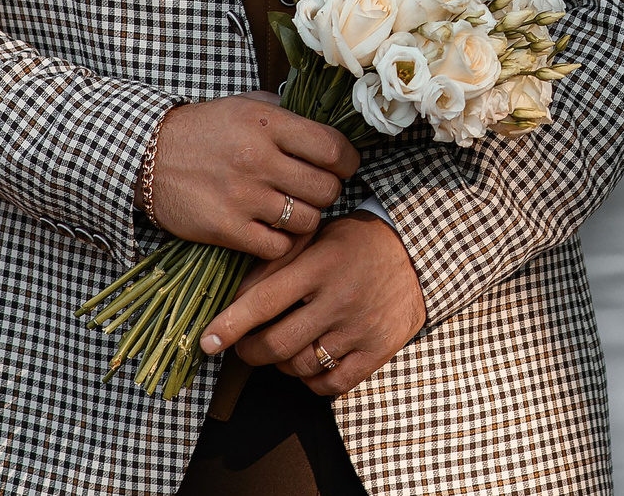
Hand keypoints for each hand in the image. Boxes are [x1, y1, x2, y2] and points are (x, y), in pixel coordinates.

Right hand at [146, 91, 359, 262]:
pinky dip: (282, 243)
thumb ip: (286, 114)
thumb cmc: (203, 129)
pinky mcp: (225, 228)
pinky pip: (277, 246)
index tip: (344, 165)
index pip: (332, 148)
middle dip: (330, 191)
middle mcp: (258, 160)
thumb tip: (327, 127)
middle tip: (316, 189)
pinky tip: (273, 230)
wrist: (146, 154)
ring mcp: (242, 197)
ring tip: (294, 209)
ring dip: (307, 218)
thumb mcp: (244, 104)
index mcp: (267, 124)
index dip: (348, 160)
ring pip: (307, 220)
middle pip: (326, 188)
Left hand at [198, 213, 426, 397]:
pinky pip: (331, 384)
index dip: (230, 324)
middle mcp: (339, 298)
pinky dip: (312, 381)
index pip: (264, 301)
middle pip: (278, 344)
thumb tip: (233, 299)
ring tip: (284, 347)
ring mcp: (360, 328)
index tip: (206, 342)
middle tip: (245, 345)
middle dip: (251, 350)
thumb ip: (274, 265)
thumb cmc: (353, 245)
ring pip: (300, 366)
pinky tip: (310, 363)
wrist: (416, 254)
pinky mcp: (378, 350)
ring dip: (282, 364)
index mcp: (320, 266)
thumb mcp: (315, 240)